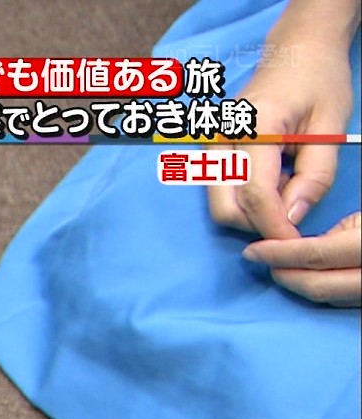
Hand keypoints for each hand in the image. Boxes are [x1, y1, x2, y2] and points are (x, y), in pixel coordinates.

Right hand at [206, 1, 356, 238]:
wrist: (295, 52)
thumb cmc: (317, 82)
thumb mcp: (330, 128)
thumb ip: (315, 175)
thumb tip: (293, 218)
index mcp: (254, 128)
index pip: (255, 193)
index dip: (274, 225)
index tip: (294, 241)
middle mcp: (222, 139)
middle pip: (224, 207)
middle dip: (256, 224)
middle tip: (292, 217)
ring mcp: (212, 145)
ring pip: (219, 203)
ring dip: (252, 211)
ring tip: (287, 186)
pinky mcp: (213, 151)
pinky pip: (223, 190)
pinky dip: (248, 198)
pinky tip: (275, 178)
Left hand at [243, 212, 361, 306]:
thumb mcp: (359, 219)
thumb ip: (329, 234)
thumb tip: (293, 249)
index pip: (315, 255)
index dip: (279, 254)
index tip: (252, 251)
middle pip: (318, 287)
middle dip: (286, 277)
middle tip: (263, 263)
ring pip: (329, 299)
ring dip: (300, 287)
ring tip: (281, 271)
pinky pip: (342, 303)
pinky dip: (322, 292)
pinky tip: (305, 280)